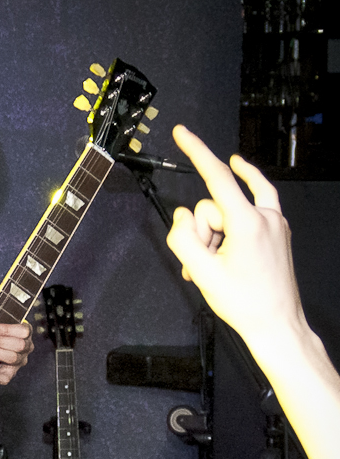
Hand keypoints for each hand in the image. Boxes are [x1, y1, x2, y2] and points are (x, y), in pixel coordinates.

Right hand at [166, 125, 307, 356]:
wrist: (277, 324)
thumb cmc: (246, 304)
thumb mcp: (202, 273)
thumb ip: (182, 239)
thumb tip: (180, 218)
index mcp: (247, 223)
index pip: (216, 176)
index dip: (196, 151)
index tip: (182, 133)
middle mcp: (265, 217)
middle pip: (215, 205)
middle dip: (201, 230)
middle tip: (200, 261)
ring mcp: (275, 223)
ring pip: (232, 207)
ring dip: (216, 233)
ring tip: (214, 265)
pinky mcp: (279, 231)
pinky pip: (256, 204)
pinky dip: (241, 202)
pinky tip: (234, 198)